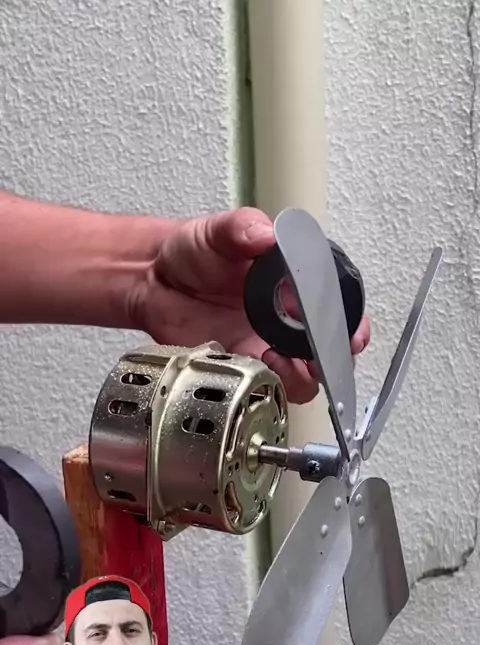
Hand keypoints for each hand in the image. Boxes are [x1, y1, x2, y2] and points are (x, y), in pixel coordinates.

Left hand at [132, 207, 369, 404]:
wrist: (154, 280)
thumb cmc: (193, 252)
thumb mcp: (217, 232)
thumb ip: (241, 229)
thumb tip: (264, 233)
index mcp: (294, 284)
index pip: (336, 307)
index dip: (350, 324)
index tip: (351, 334)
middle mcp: (288, 319)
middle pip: (329, 350)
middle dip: (334, 360)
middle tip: (322, 357)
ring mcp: (267, 345)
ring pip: (304, 375)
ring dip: (303, 375)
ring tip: (282, 360)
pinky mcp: (243, 365)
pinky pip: (266, 385)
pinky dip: (269, 383)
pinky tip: (258, 365)